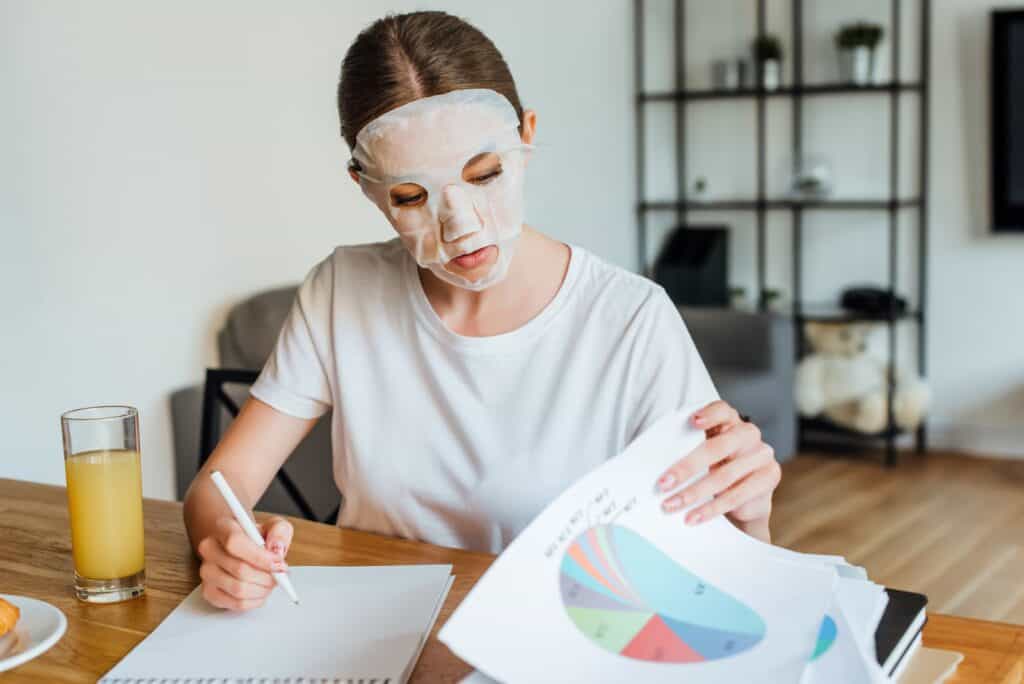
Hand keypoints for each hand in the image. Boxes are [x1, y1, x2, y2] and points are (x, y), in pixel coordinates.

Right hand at [196, 516, 292, 610]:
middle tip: (279, 574)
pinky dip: (255, 601)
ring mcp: (207, 572)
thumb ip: (280, 532)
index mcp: (224, 527)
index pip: (234, 543)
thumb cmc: (258, 538)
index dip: (260, 557)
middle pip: (239, 569)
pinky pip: (235, 603)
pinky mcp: (209, 591)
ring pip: (238, 589)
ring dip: (262, 589)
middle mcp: (210, 549)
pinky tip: (261, 591)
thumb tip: (276, 549)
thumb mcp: (275, 527)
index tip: (278, 562)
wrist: (243, 549)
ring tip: (271, 582)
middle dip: (267, 576)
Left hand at [655, 401, 780, 540]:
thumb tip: (660, 469)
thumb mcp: (704, 458)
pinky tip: (694, 516)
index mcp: (730, 422)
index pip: (723, 411)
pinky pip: (737, 495)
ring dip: (694, 493)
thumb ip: (689, 451)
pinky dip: (711, 509)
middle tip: (664, 483)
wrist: (745, 501)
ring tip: (672, 505)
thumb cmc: (717, 470)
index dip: (709, 415)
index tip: (692, 422)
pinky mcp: (769, 478)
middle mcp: (748, 435)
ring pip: (725, 475)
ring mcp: (762, 455)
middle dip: (687, 466)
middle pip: (719, 447)